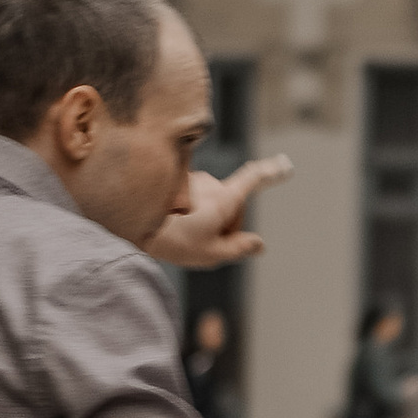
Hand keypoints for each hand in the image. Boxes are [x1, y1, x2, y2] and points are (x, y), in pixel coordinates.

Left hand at [148, 155, 293, 268]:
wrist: (131, 223)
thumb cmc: (172, 240)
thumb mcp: (211, 253)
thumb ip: (238, 249)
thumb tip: (259, 244)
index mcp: (224, 199)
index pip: (253, 180)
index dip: (271, 173)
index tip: (286, 165)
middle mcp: (210, 184)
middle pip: (230, 205)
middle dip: (225, 224)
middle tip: (204, 245)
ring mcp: (191, 181)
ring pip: (210, 203)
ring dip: (204, 219)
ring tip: (182, 237)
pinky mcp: (175, 183)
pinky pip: (192, 200)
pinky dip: (188, 213)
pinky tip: (174, 226)